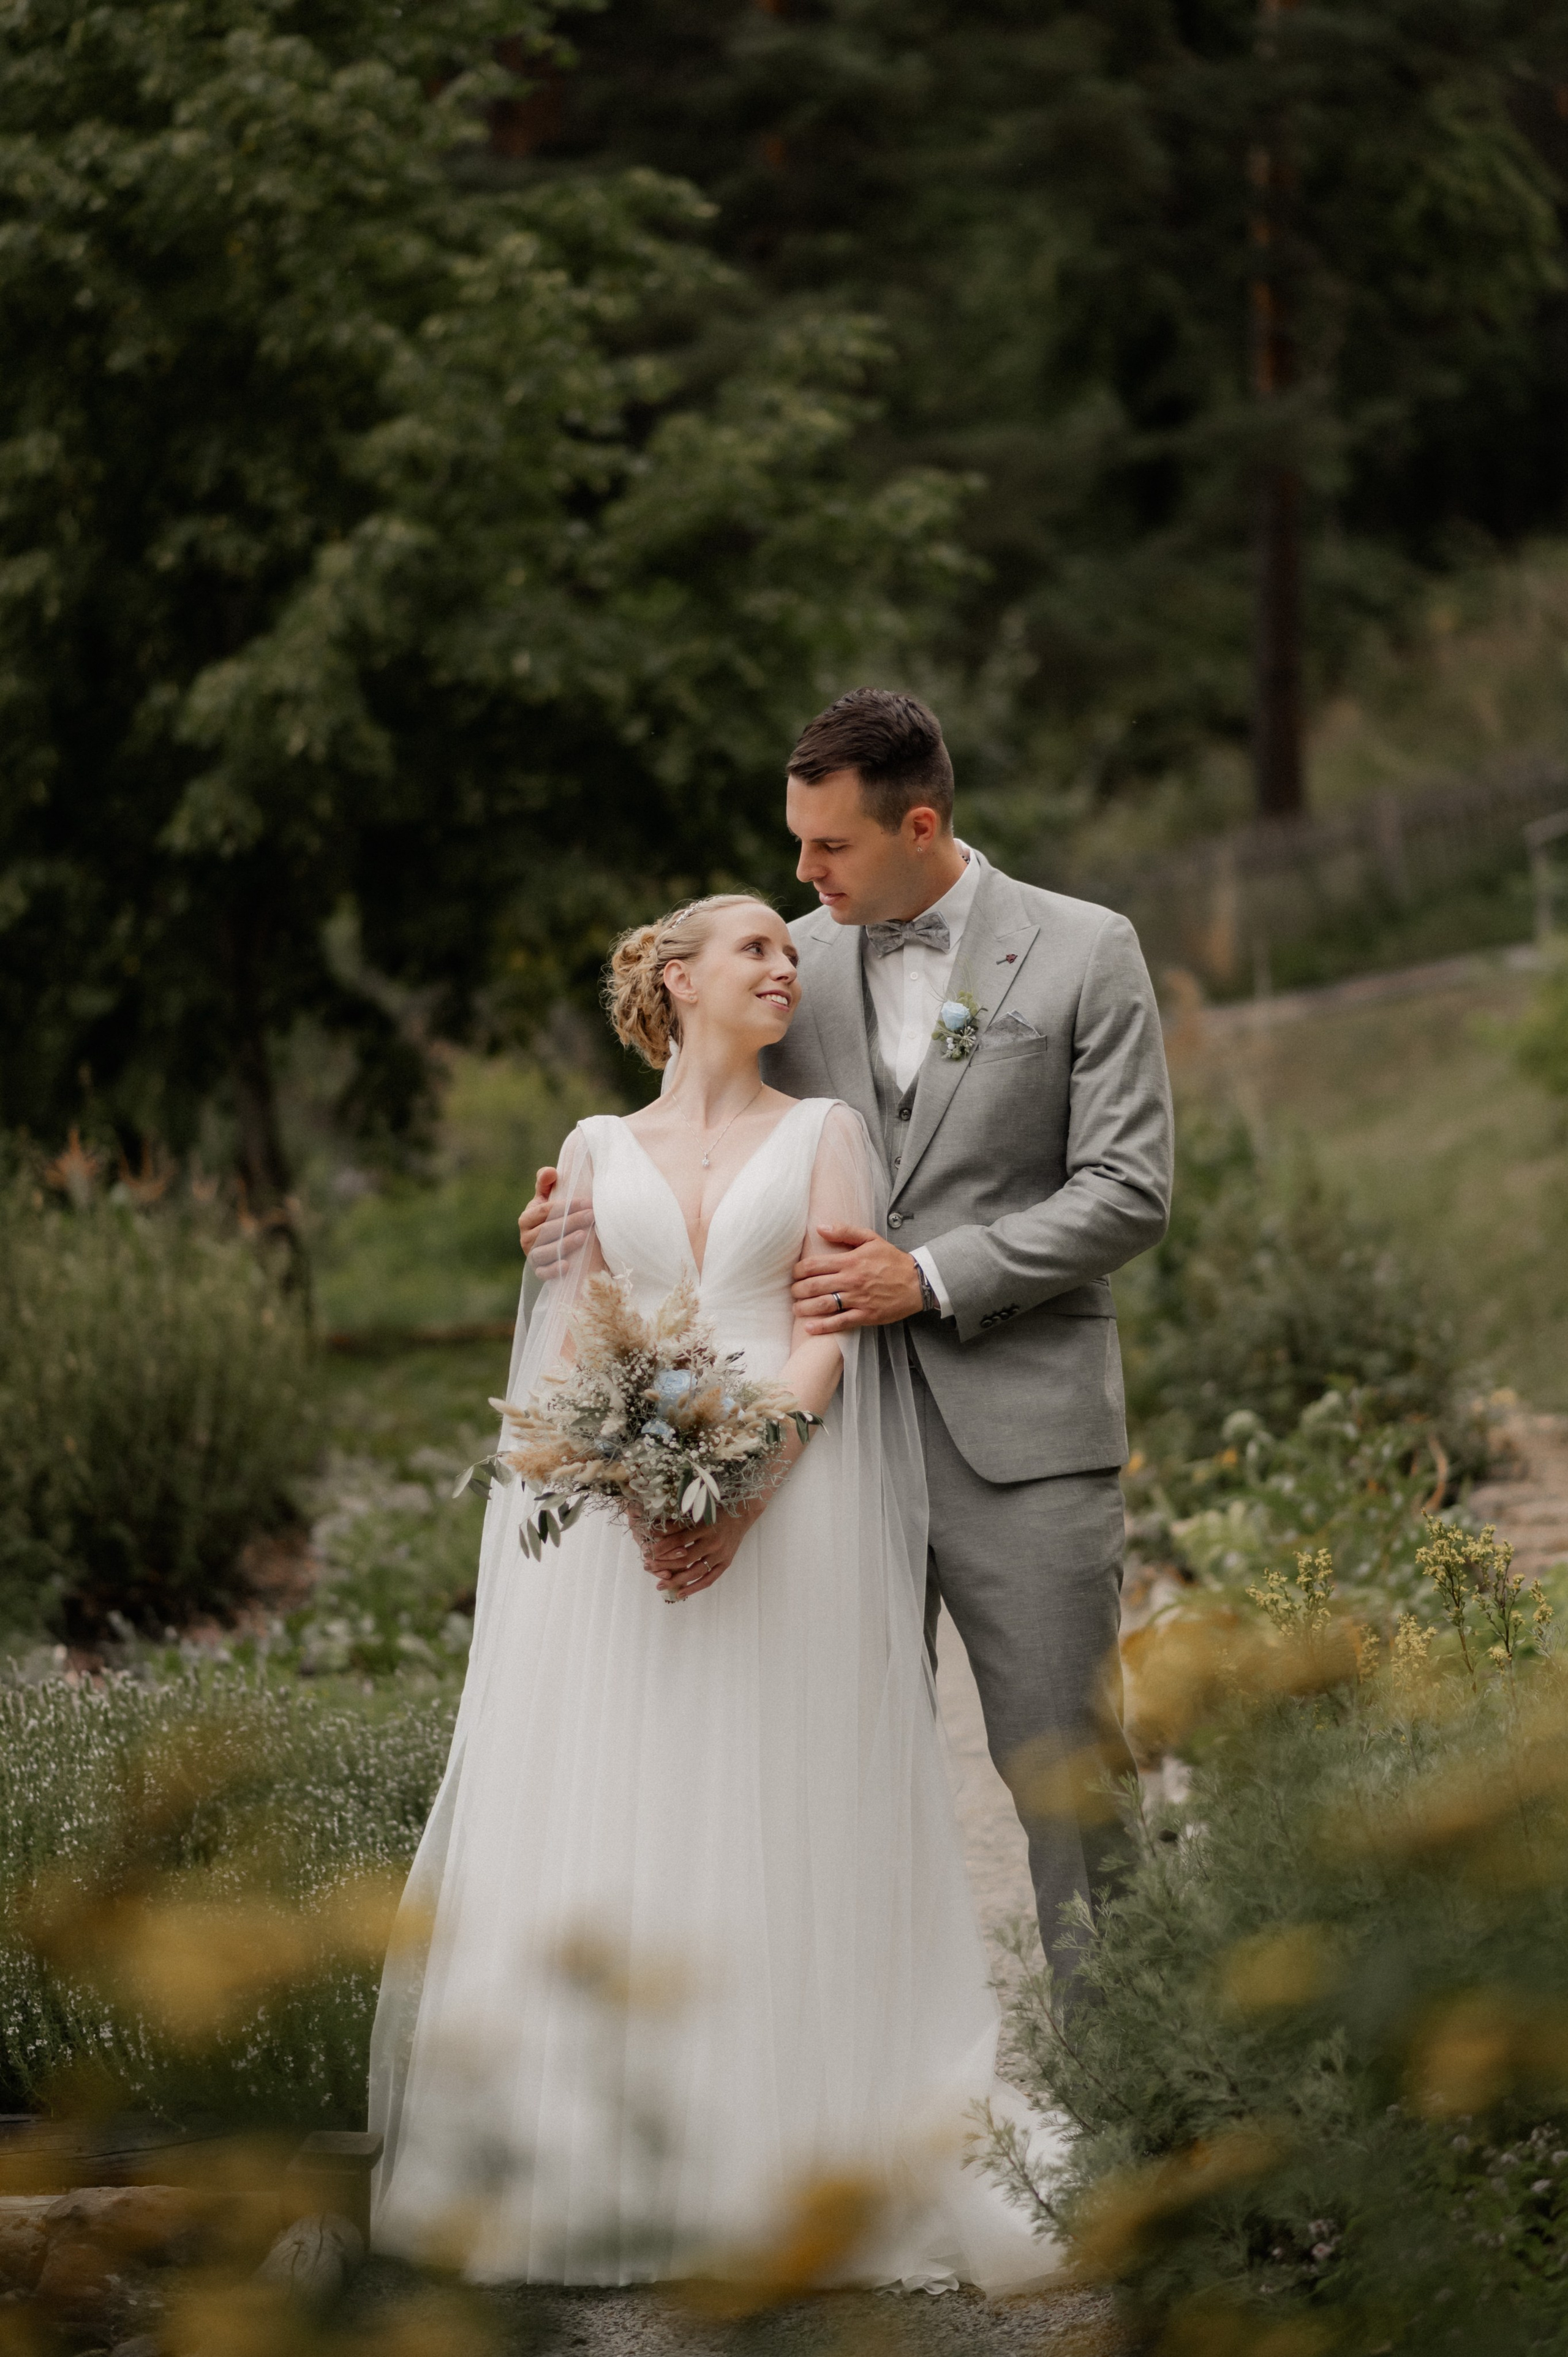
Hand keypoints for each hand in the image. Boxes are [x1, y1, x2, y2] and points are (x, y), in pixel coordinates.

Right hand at [518, 1167, 593, 1276]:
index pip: (545, 1210)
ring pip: (546, 1250)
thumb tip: (550, 1171)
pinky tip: (567, 1265)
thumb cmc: (552, 1217)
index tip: (587, 1202)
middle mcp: (526, 1238)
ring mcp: (532, 1256)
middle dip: (571, 1222)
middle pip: (548, 1230)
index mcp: (527, 1218)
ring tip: (584, 1236)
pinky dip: (554, 1270)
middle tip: (591, 1216)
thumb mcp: (547, 1199)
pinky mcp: (539, 1271)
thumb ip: (546, 1183)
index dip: (565, 1206)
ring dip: (565, 1243)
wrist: (553, 1242)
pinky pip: (544, 1272)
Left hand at [638, 1505, 757, 1600]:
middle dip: (663, 1565)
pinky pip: (709, 1579)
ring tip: (659, 1585)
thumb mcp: (698, 1512)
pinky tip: (680, 1593)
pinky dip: (694, 1588)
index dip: (661, 1547)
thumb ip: (679, 1523)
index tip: (646, 1552)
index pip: (678, 1540)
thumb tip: (656, 1531)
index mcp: (704, 1527)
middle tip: (648, 1567)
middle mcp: (712, 1542)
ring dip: (675, 1580)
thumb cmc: (716, 1510)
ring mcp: (720, 1555)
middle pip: (683, 1558)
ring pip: (694, 1572)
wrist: (742, 1514)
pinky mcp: (725, 1563)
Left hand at [791, 1223, 923, 1332]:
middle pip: (814, 1286)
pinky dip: (822, 1327)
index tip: (795, 1274)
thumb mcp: (871, 1239)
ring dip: (804, 1307)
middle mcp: (851, 1280)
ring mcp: (858, 1299)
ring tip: (797, 1308)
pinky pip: (840, 1322)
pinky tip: (809, 1327)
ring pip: (823, 1304)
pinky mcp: (866, 1315)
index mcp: (850, 1261)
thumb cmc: (892, 1260)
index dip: (799, 1270)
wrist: (917, 1281)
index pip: (814, 1265)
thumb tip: (819, 1227)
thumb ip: (844, 1231)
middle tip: (794, 1291)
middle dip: (798, 1290)